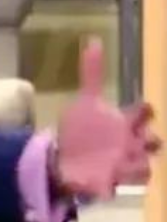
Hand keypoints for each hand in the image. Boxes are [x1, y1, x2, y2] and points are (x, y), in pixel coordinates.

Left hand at [53, 37, 161, 199]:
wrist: (66, 159)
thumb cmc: (82, 129)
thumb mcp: (86, 102)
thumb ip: (92, 74)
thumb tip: (94, 40)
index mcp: (125, 121)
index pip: (145, 111)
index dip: (144, 110)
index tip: (137, 111)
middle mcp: (131, 141)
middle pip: (155, 140)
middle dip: (150, 139)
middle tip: (137, 138)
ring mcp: (127, 162)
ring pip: (147, 163)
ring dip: (138, 161)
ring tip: (121, 160)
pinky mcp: (118, 180)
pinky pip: (135, 181)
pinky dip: (127, 177)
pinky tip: (112, 175)